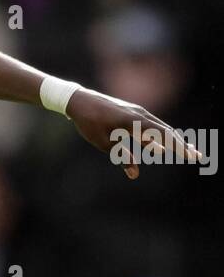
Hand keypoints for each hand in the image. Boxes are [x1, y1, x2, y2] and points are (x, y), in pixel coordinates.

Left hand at [67, 89, 202, 179]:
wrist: (80, 101)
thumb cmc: (90, 123)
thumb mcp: (104, 143)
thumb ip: (122, 157)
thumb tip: (134, 175)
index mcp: (135, 121)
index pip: (162, 135)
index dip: (178, 147)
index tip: (190, 156)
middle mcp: (140, 115)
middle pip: (166, 132)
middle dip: (182, 145)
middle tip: (197, 157)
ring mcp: (138, 113)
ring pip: (160, 128)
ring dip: (174, 141)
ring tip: (187, 151)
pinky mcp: (133, 114)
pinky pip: (151, 126)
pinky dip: (161, 136)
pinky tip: (164, 145)